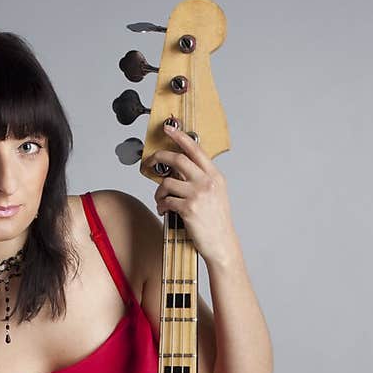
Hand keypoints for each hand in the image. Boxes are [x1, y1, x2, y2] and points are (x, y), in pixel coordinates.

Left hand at [149, 125, 239, 265]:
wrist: (222, 244)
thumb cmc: (217, 221)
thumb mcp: (216, 194)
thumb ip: (202, 179)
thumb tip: (180, 169)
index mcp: (215, 176)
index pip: (195, 150)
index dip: (179, 137)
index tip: (168, 129)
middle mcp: (207, 182)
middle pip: (178, 160)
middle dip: (159, 158)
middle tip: (150, 161)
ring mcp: (198, 195)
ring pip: (167, 182)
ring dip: (158, 191)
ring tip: (160, 200)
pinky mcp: (188, 209)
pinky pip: (166, 200)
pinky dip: (160, 205)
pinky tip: (163, 210)